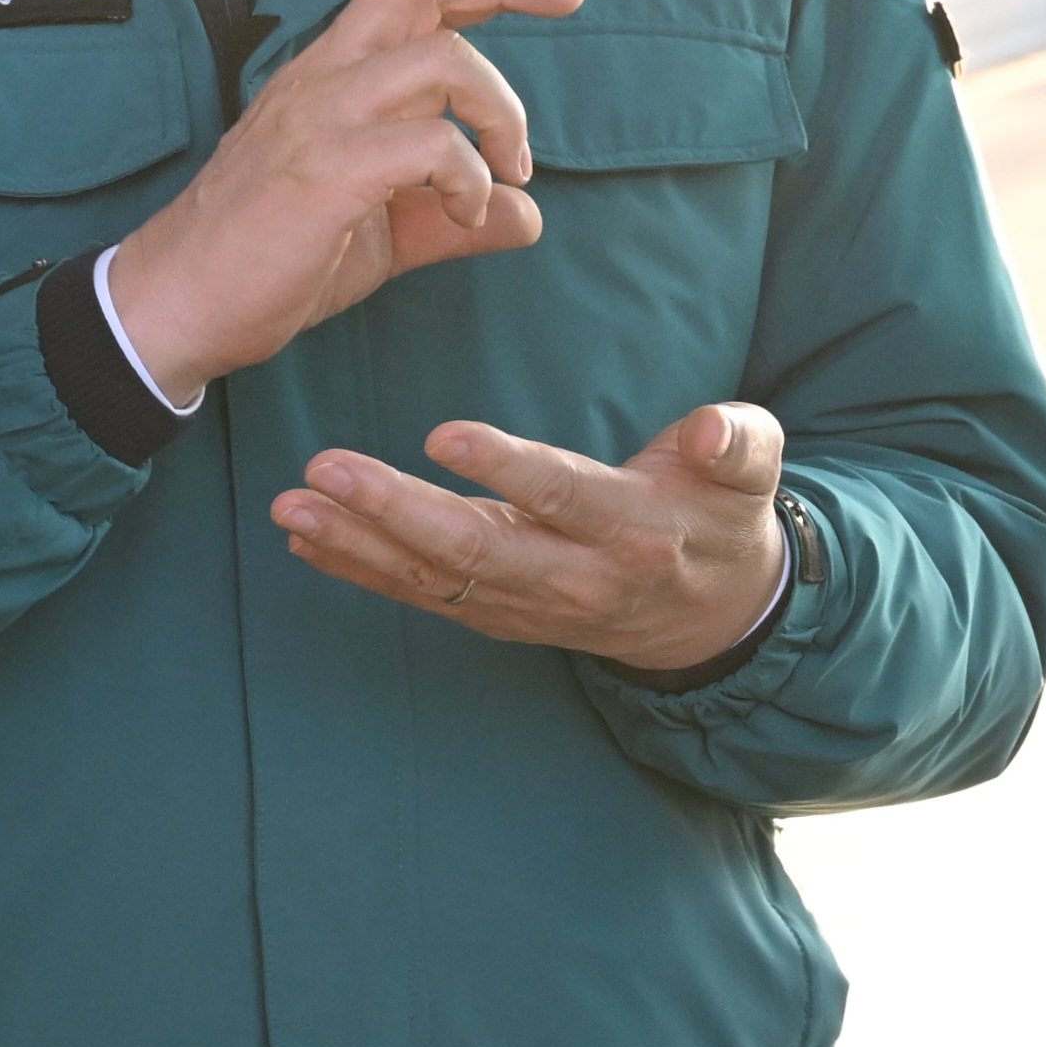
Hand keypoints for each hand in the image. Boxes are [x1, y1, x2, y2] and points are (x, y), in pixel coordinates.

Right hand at [105, 0, 585, 399]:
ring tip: (509, 170)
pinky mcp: (325, 172)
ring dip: (500, 111)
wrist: (178, 306)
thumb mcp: (383, 233)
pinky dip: (469, 177)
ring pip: (440, 61)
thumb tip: (526, 216)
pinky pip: (428, 145)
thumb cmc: (269, 260)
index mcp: (331, 75)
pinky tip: (463, 212)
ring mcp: (320, 120)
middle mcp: (323, 77)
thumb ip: (454, 214)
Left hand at [278, 404, 790, 673]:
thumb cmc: (720, 515)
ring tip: (293, 506)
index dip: (505, 468)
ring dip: (357, 545)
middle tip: (327, 471)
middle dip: (395, 512)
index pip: (562, 496)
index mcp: (632, 529)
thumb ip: (736, 441)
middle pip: (475, 550)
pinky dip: (360, 569)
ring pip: (434, 580)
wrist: (711, 615)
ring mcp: (529, 605)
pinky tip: (305, 538)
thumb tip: (708, 430)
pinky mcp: (497, 615)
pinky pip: (421, 596)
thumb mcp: (752, 468)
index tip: (443, 436)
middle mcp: (574, 576)